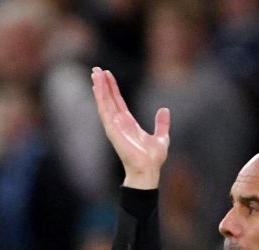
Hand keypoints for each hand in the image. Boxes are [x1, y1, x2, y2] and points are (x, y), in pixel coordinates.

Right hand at [91, 66, 168, 189]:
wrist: (149, 170)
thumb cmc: (153, 159)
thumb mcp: (162, 137)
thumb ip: (161, 123)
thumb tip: (164, 109)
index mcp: (128, 123)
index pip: (118, 102)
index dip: (113, 88)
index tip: (107, 75)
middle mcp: (119, 123)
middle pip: (109, 99)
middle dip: (103, 84)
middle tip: (96, 69)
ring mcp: (114, 126)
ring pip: (104, 102)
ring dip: (99, 88)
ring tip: (94, 73)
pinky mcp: (112, 130)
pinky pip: (104, 111)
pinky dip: (100, 98)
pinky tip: (97, 87)